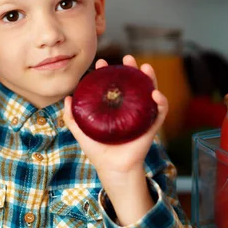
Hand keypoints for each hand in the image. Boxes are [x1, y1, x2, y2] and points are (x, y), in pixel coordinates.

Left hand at [63, 55, 168, 179]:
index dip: (108, 72)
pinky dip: (161, 101)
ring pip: (150, 91)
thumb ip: (71, 117)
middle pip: (133, 83)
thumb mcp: (81, 132)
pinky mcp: (152, 126)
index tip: (100, 63)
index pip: (113, 84)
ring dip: (150, 78)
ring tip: (145, 67)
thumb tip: (67, 98)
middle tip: (127, 58)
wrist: (112, 169)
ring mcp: (142, 115)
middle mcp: (129, 108)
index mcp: (114, 107)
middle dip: (131, 68)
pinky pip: (160, 111)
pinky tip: (155, 94)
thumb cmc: (98, 151)